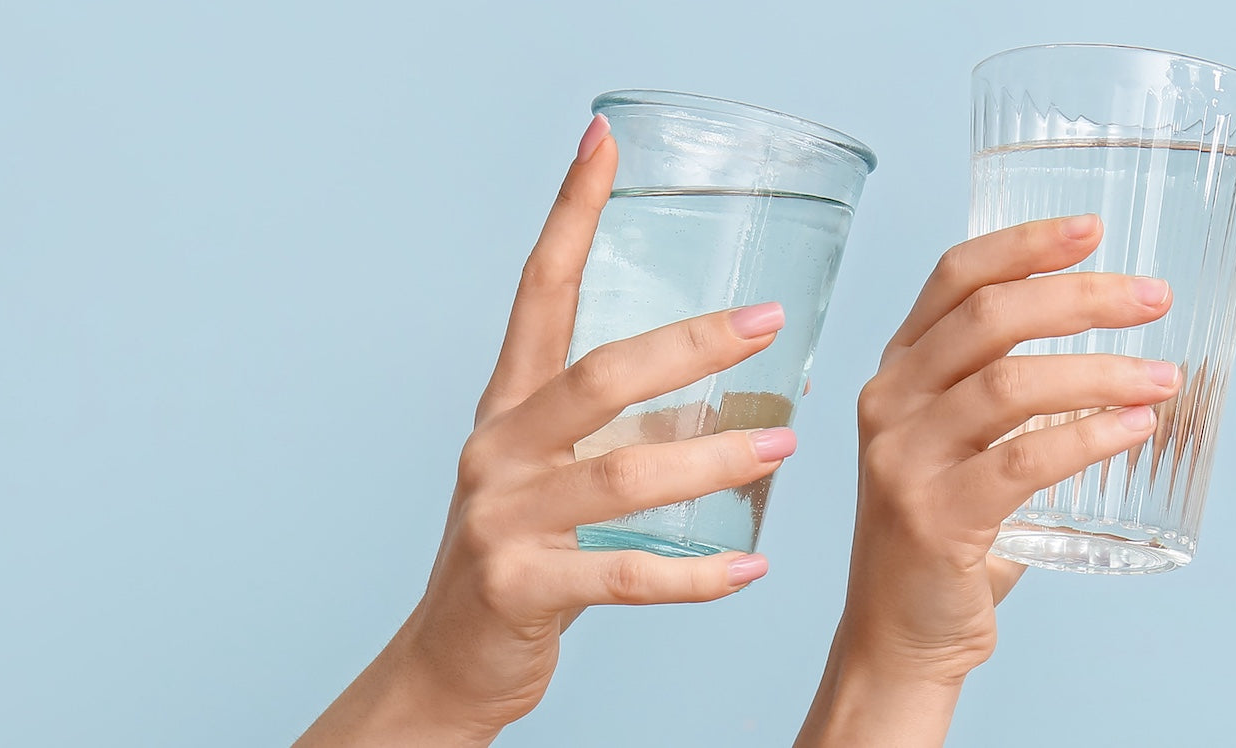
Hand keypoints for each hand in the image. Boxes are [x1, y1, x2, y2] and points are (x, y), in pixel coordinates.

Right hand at [299, 115, 794, 746]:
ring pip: (625, 476)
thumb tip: (706, 359)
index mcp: (508, 406)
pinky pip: (625, 574)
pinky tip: (750, 570)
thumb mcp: (548, 469)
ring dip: (716, 463)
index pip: (538, 289)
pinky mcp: (519, 586)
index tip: (604, 141)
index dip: (571, 213)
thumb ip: (607, 420)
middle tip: (767, 324)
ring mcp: (502, 519)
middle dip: (691, 345)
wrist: (451, 661)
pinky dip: (695, 577)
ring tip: (784, 448)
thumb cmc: (519, 556)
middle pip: (600, 375)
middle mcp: (498, 449)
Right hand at [795, 215, 1180, 745]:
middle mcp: (890, 403)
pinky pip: (1022, 461)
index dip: (1025, 243)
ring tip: (1163, 377)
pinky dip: (1089, 437)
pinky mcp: (934, 519)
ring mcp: (905, 460)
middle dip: (1081, 298)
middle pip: (990, 317)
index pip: (955, 277)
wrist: (900, 637)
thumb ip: (1014, 397)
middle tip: (1153, 298)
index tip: (1093, 228)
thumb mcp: (963, 445)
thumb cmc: (948, 535)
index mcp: (899, 372)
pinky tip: (1136, 427)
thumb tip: (1132, 359)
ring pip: (1008, 383)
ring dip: (1100, 372)